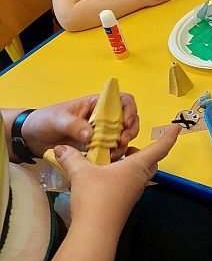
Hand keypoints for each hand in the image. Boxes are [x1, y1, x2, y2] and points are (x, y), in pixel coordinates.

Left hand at [21, 93, 138, 159]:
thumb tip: (91, 135)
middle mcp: (103, 118)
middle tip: (122, 141)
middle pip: (129, 120)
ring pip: (123, 136)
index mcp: (97, 104)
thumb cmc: (44, 121)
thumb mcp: (57, 120)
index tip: (126, 122)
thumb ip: (74, 125)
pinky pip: (111, 150)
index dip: (129, 109)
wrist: (31, 139)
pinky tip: (107, 160)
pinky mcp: (96, 147)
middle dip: (130, 130)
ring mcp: (101, 133)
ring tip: (113, 153)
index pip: (122, 101)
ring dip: (123, 145)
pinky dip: (113, 155)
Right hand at [55, 125, 178, 229]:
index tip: (176, 128)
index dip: (169, 137)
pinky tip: (104, 177)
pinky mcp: (125, 203)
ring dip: (132, 164)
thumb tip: (59, 148)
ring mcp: (133, 192)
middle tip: (128, 147)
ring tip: (113, 159)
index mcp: (137, 166)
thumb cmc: (96, 197)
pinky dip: (123, 176)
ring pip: (140, 174)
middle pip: (151, 162)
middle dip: (145, 152)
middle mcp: (139, 178)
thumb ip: (72, 158)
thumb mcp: (81, 173)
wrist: (95, 231)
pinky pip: (130, 184)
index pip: (160, 148)